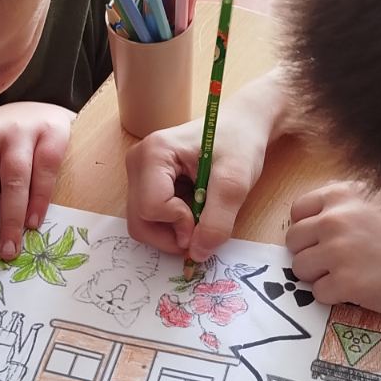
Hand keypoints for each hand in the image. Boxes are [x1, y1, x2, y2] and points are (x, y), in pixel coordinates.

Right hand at [126, 76, 280, 260]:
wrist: (242, 126)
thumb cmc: (239, 143)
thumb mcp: (236, 181)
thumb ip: (218, 221)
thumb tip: (197, 254)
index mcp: (154, 153)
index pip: (151, 208)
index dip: (180, 223)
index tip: (207, 213)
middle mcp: (137, 162)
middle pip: (140, 221)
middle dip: (172, 234)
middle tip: (202, 226)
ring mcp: (139, 174)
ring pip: (143, 224)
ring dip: (173, 232)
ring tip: (200, 214)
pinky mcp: (146, 183)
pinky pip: (150, 218)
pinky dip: (173, 225)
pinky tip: (193, 208)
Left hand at [286, 182, 380, 327]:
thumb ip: (351, 208)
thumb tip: (320, 224)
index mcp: (346, 194)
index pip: (299, 210)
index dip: (309, 230)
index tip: (323, 242)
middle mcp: (336, 217)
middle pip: (294, 241)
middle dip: (311, 255)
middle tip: (337, 266)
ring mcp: (338, 250)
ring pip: (301, 269)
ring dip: (321, 278)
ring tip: (352, 279)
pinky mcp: (345, 283)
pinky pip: (319, 294)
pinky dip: (336, 298)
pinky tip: (362, 292)